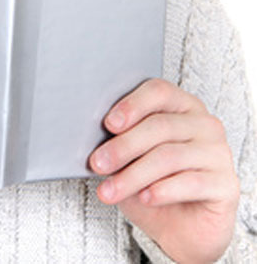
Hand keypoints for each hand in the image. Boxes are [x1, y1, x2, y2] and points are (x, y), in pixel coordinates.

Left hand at [89, 78, 239, 263]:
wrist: (183, 230)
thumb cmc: (154, 184)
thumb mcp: (131, 160)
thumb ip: (120, 141)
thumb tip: (94, 136)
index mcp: (182, 105)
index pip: (159, 91)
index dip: (132, 105)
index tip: (108, 124)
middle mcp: (204, 123)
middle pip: (160, 126)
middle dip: (123, 146)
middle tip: (97, 163)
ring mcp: (218, 153)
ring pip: (169, 156)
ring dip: (133, 175)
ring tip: (110, 190)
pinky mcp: (226, 184)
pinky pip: (190, 183)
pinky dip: (162, 190)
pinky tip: (144, 197)